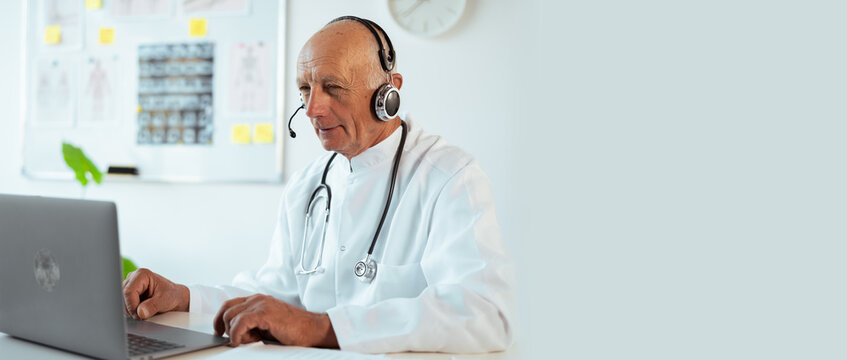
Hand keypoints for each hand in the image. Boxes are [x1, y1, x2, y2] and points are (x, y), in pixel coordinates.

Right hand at [122, 268, 189, 319]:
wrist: (174, 297)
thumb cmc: (171, 295)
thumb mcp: (164, 300)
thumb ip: (152, 306)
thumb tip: (141, 312)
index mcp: (141, 275)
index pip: (128, 292)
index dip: (132, 306)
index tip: (139, 316)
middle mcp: (133, 278)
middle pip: (123, 297)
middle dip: (131, 310)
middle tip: (142, 317)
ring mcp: (129, 286)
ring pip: (122, 303)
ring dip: (130, 312)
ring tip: (144, 314)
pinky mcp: (128, 294)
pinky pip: (123, 306)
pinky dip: (131, 312)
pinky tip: (140, 313)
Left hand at [213, 294, 337, 347]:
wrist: (313, 329)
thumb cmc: (294, 329)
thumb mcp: (267, 324)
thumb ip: (252, 323)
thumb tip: (234, 333)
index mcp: (258, 300)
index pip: (230, 304)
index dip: (221, 319)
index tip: (220, 332)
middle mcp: (258, 299)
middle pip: (227, 309)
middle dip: (226, 327)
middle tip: (236, 340)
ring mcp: (261, 304)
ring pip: (231, 316)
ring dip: (234, 332)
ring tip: (249, 340)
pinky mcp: (264, 313)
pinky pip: (240, 323)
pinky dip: (236, 334)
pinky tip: (242, 341)